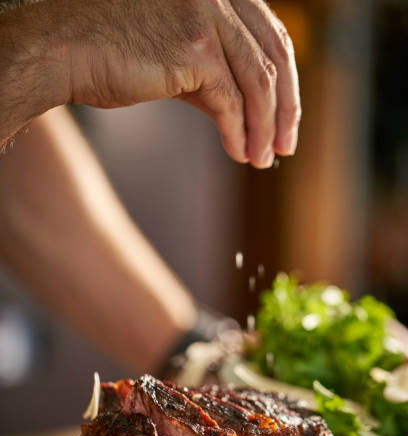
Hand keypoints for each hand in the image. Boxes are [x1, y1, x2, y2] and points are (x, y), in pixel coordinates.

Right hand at [66, 0, 300, 167]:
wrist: (62, 49)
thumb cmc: (108, 51)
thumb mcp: (173, 59)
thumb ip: (210, 78)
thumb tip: (242, 116)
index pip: (271, 35)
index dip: (286, 81)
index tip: (286, 118)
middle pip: (275, 54)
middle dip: (286, 109)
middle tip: (286, 146)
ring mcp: (206, 14)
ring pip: (259, 81)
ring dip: (265, 128)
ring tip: (263, 160)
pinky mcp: (193, 47)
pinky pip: (230, 100)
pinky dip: (239, 131)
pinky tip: (240, 153)